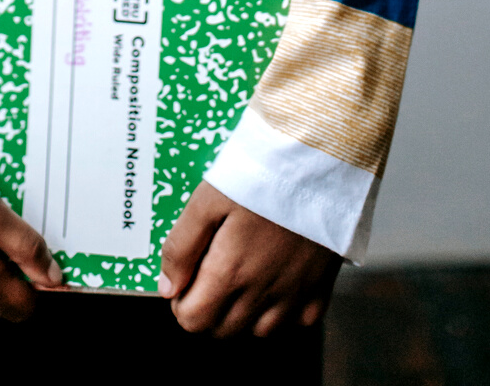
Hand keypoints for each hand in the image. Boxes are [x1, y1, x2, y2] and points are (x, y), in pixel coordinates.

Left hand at [159, 182, 339, 338]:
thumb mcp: (207, 198)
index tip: (187, 276)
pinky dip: (283, 311)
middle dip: (209, 307)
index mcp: (231, 271)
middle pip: (222, 330)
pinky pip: (297, 322)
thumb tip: (167, 288)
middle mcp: (263, 292)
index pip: (193, 320)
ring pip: (259, 331)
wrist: (318, 157)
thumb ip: (182, 246)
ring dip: (244, 313)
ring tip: (243, 274)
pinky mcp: (322, 287)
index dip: (181, 301)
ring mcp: (295, 293)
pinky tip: (276, 281)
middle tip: (212, 270)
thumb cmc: (260, 172)